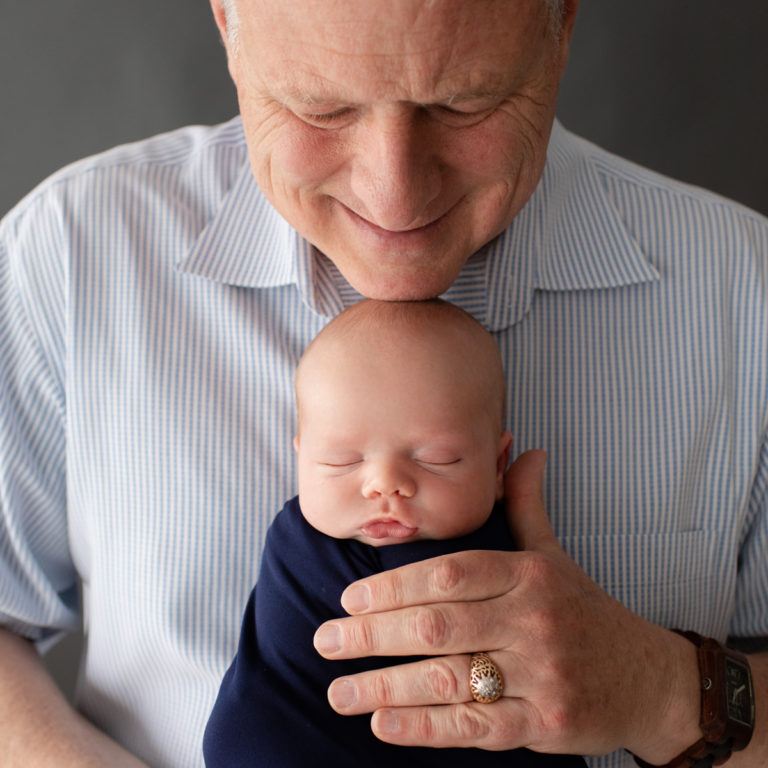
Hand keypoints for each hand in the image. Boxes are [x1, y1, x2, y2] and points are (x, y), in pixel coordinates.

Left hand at [313, 450, 701, 761]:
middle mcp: (533, 620)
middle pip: (439, 625)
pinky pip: (475, 726)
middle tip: (325, 641)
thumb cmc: (586, 612)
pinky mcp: (546, 725)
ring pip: (449, 678)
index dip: (395, 586)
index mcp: (529, 575)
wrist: (649, 680)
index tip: (350, 598)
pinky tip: (382, 724)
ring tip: (337, 691)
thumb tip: (527, 451)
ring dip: (385, 685)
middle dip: (373, 634)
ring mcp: (541, 675)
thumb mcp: (555, 555)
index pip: (450, 574)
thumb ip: (527, 507)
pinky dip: (425, 727)